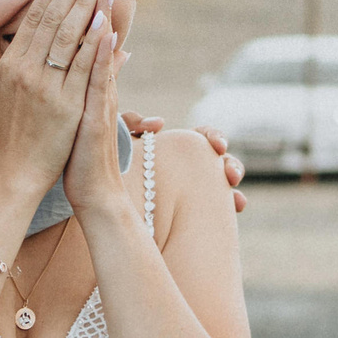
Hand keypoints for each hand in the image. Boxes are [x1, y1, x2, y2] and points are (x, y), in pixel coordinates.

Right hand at [0, 0, 117, 197]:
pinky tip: (107, 20)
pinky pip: (83, 67)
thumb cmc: (3, 134)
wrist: (16, 172)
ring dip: (87, 5)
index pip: (34, 18)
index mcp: (10, 66)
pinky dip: (96, 43)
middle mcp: (27, 72)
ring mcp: (48, 88)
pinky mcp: (67, 105)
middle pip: (54, 20)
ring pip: (70, 38)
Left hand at [64, 34, 130, 214]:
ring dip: (102, 16)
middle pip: (94, 34)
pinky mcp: (98, 116)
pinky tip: (105, 34)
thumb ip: (82, 81)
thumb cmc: (77, 152)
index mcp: (82, 81)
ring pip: (101, 51)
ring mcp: (98, 99)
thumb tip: (89, 60)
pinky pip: (100, 82)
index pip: (82, 34)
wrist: (93, 190)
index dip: (80, 2)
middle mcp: (94, 84)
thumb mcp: (77, 111)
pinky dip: (103, 57)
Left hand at [118, 113, 248, 213]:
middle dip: (231, 165)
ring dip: (234, 191)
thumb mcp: (115, 141)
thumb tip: (160, 123)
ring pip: (223, 187)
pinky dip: (230, 207)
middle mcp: (189, 169)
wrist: (100, 203)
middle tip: (230, 175)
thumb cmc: (107, 167)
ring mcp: (193, 192)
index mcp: (175, 148)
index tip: (218, 146)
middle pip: (221, 161)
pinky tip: (236, 209)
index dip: (215, 137)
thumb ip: (131, 123)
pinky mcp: (191, 214)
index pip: (204, 136)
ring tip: (237, 200)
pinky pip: (215, 212)